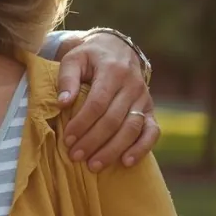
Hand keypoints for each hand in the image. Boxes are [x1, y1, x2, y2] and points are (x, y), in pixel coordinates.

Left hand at [56, 32, 158, 170]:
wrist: (118, 49)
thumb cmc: (90, 57)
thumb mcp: (74, 59)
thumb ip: (67, 78)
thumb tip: (62, 102)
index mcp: (113, 71)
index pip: (97, 103)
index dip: (82, 123)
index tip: (68, 138)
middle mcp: (132, 85)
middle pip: (113, 119)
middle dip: (93, 141)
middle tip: (75, 156)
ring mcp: (144, 99)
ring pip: (131, 129)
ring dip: (113, 150)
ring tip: (94, 165)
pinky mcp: (150, 110)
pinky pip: (152, 132)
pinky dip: (142, 148)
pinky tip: (127, 162)